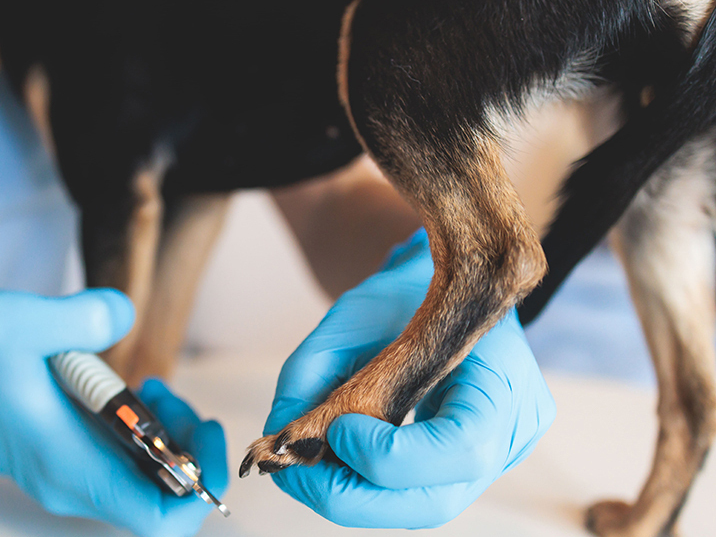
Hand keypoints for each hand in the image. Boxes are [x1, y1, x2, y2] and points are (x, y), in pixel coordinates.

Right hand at [0, 290, 227, 536]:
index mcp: (68, 465)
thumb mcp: (18, 320)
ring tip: (154, 388)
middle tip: (172, 394)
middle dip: (189, 447)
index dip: (198, 486)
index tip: (206, 433)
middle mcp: (71, 483)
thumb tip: (124, 317)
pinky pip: (127, 464)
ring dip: (169, 436)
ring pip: (147, 480)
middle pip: (162, 496)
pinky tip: (135, 393)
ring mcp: (68, 476)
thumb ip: (80, 317)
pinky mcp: (67, 460)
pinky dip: (146, 434)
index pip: (156, 518)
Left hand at [263, 229, 555, 527]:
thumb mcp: (353, 314)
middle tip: (299, 473)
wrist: (449, 283)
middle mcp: (513, 428)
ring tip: (310, 465)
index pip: (462, 448)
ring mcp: (499, 454)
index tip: (338, 430)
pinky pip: (418, 492)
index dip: (391, 457)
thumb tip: (277, 437)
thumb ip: (310, 372)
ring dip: (355, 496)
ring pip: (422, 506)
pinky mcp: (473, 465)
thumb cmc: (409, 291)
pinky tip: (340, 459)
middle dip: (356, 496)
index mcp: (503, 378)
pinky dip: (370, 485)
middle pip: (436, 501)